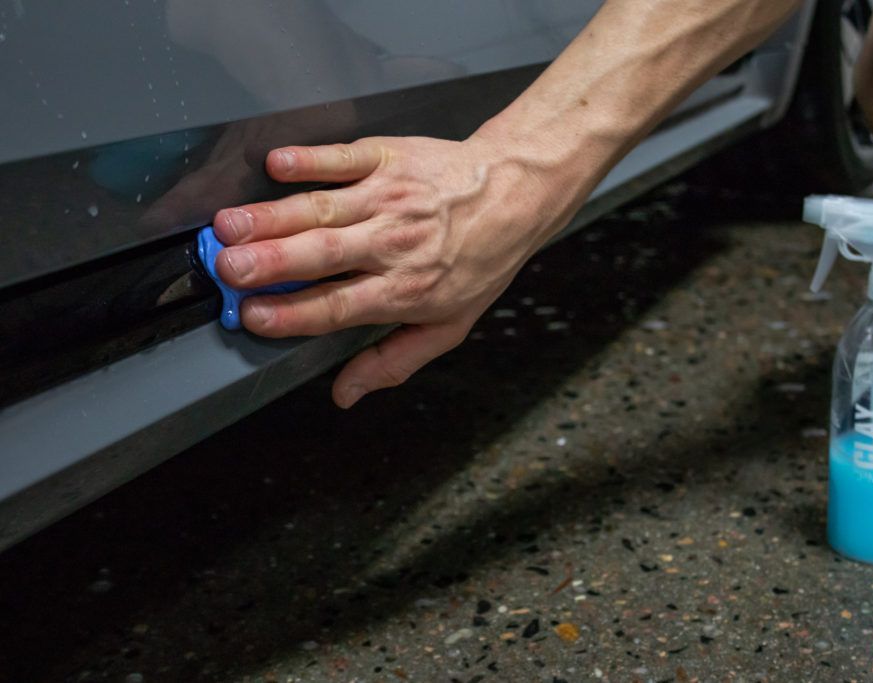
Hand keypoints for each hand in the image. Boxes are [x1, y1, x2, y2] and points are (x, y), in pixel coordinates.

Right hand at [212, 133, 577, 407]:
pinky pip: (343, 159)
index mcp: (405, 289)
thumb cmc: (480, 262)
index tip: (252, 316)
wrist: (515, 194)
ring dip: (272, 216)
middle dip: (270, 263)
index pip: (338, 306)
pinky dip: (310, 159)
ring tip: (228, 225)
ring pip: (322, 209)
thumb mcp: (448, 326)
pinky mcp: (388, 158)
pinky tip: (277, 164)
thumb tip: (346, 394)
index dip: (292, 314)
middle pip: (323, 255)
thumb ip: (394, 361)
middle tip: (226, 269)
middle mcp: (394, 244)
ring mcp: (389, 198)